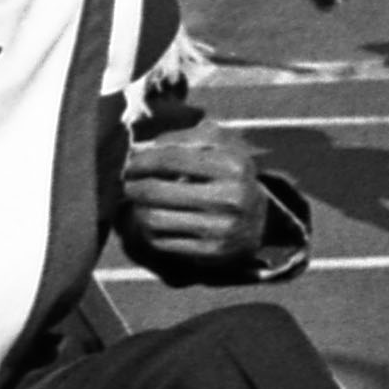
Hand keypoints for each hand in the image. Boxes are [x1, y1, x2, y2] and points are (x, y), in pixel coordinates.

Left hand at [122, 124, 274, 260]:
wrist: (260, 219)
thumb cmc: (229, 174)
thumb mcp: (220, 146)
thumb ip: (185, 137)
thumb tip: (145, 148)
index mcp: (234, 165)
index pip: (171, 159)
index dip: (142, 161)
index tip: (130, 163)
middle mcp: (231, 197)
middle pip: (156, 190)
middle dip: (133, 185)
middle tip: (128, 183)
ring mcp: (221, 227)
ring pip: (153, 218)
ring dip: (137, 209)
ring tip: (137, 202)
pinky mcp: (211, 252)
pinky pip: (162, 241)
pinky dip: (149, 230)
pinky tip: (152, 221)